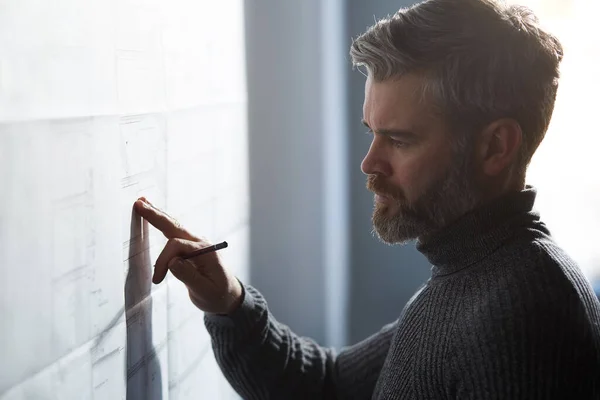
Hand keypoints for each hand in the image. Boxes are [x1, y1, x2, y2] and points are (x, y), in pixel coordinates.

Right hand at [133, 197, 242, 314]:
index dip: (162, 261)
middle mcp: (201, 243)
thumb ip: (188, 276)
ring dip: (158, 216)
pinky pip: (175, 233)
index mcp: (206, 251)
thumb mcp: (205, 291)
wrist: (228, 296)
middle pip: (175, 226)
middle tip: (140, 203)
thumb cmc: (218, 295)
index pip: (176, 247)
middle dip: (156, 215)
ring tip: (143, 203)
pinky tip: (156, 216)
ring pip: (174, 226)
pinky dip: (163, 224)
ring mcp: (196, 243)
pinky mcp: (191, 248)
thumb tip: (172, 262)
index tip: (157, 279)